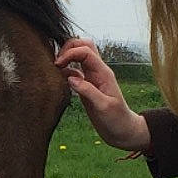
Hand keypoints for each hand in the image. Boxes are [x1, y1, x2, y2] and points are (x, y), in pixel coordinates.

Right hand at [55, 38, 150, 152]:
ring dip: (66, 57)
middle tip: (56, 62)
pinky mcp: (87, 86)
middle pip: (83, 46)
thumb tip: (70, 78)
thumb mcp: (104, 107)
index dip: (70, 53)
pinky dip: (66, 71)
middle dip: (68, 48)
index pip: (86, 51)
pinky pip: (75, 71)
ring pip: (79, 56)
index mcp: (103, 73)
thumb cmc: (117, 120)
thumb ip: (88, 91)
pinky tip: (59, 80)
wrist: (123, 132)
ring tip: (55, 69)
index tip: (58, 65)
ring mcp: (92, 78)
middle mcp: (98, 71)